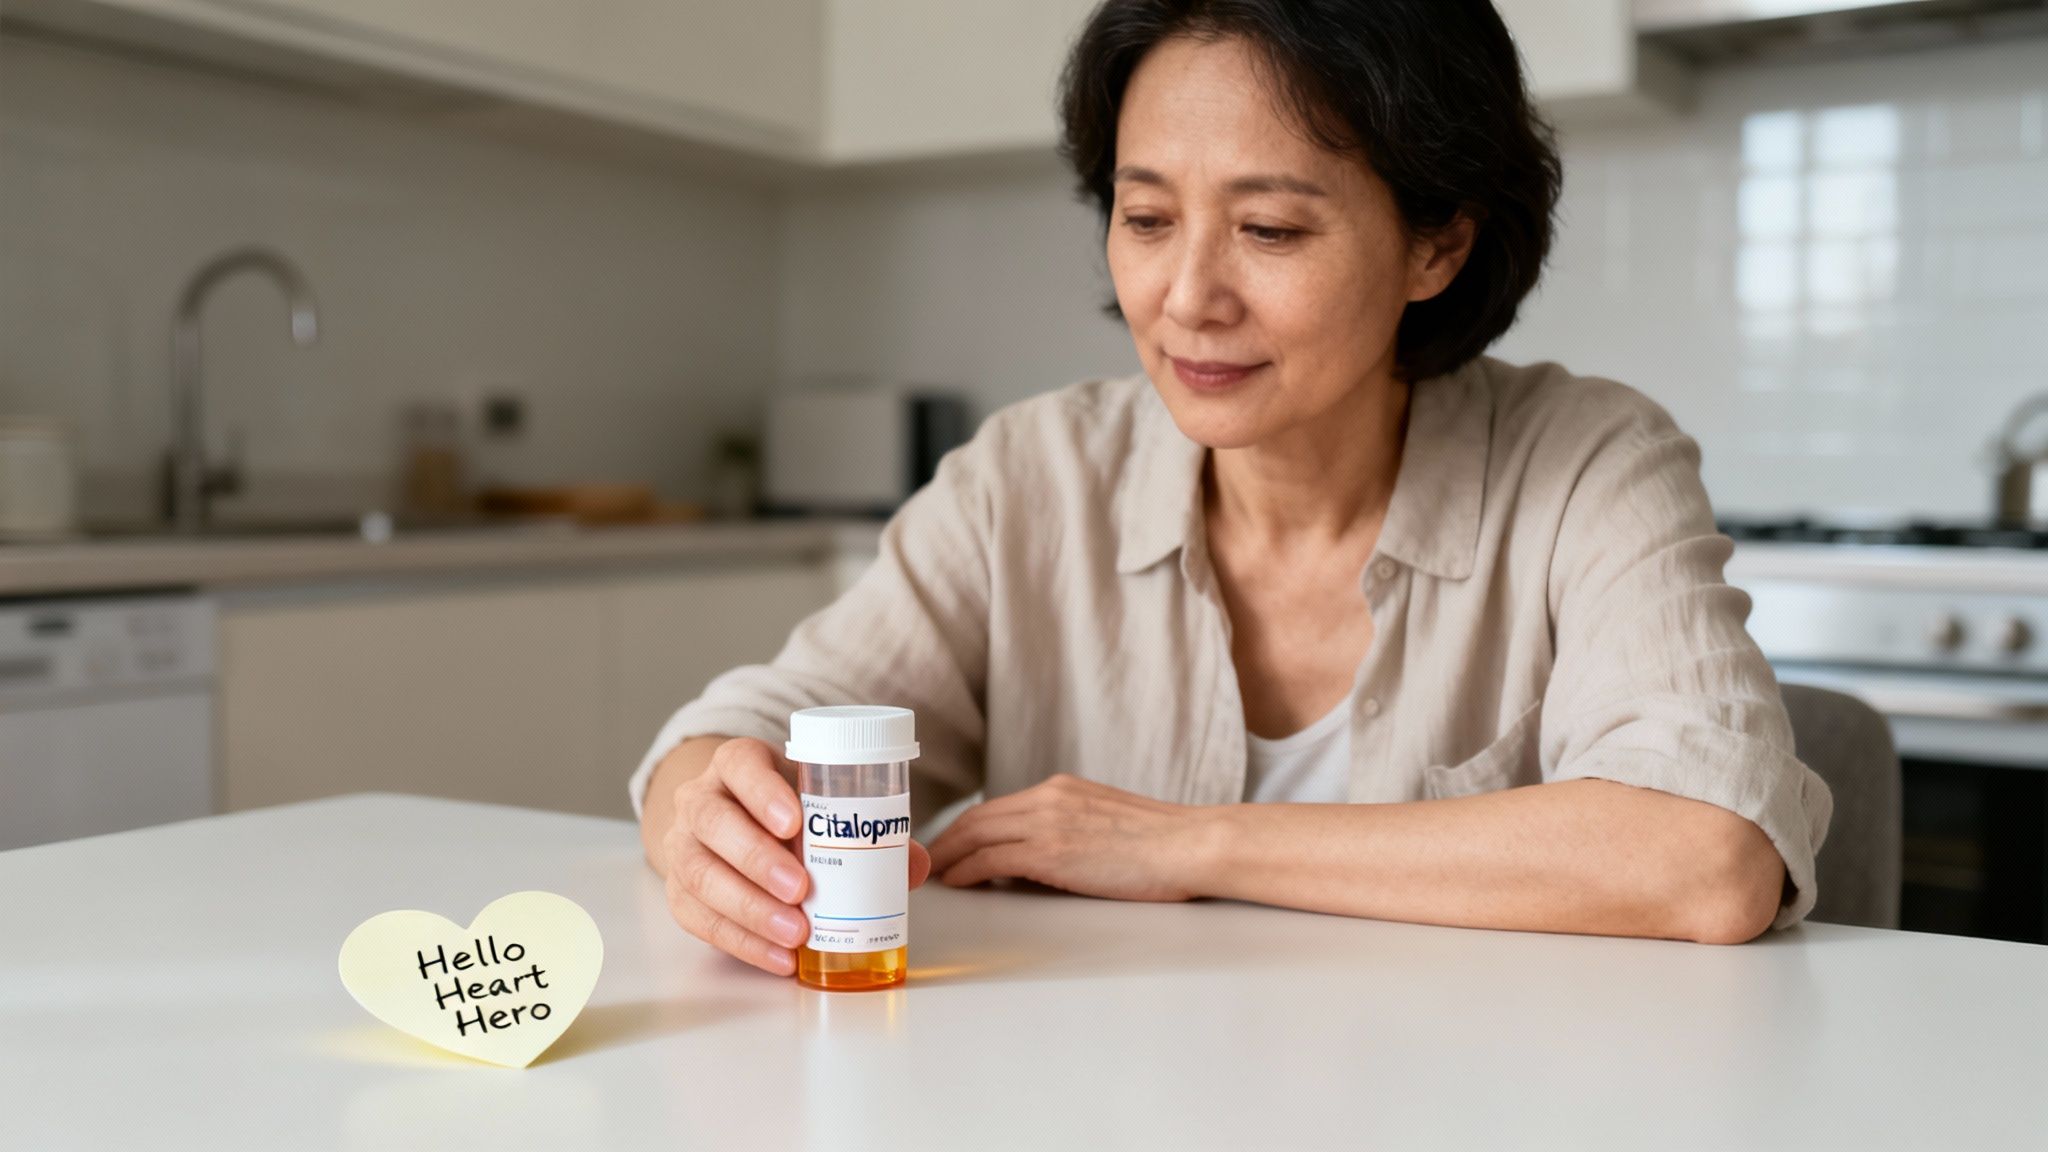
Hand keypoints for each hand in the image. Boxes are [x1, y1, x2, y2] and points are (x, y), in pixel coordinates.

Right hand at [659, 737, 931, 975]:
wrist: (730, 826)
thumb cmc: (786, 811)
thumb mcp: (818, 802)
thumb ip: (866, 829)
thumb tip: (914, 865)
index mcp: (736, 764)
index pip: (739, 764)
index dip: (763, 791)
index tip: (795, 822)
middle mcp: (700, 799)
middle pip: (714, 823)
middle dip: (757, 859)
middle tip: (802, 889)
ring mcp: (682, 846)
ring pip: (700, 874)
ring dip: (750, 908)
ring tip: (796, 934)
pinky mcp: (678, 893)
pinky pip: (699, 920)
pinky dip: (742, 942)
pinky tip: (779, 957)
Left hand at [926, 774, 1208, 901]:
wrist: (1192, 844)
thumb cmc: (1162, 844)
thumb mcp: (1105, 823)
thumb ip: (1070, 830)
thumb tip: (1042, 859)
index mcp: (1061, 789)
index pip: (996, 807)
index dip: (963, 829)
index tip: (947, 847)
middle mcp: (1048, 797)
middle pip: (976, 818)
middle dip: (943, 842)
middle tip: (923, 864)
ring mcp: (1049, 821)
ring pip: (976, 834)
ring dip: (947, 857)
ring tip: (930, 877)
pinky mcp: (1052, 850)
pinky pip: (992, 858)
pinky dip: (967, 870)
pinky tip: (958, 883)